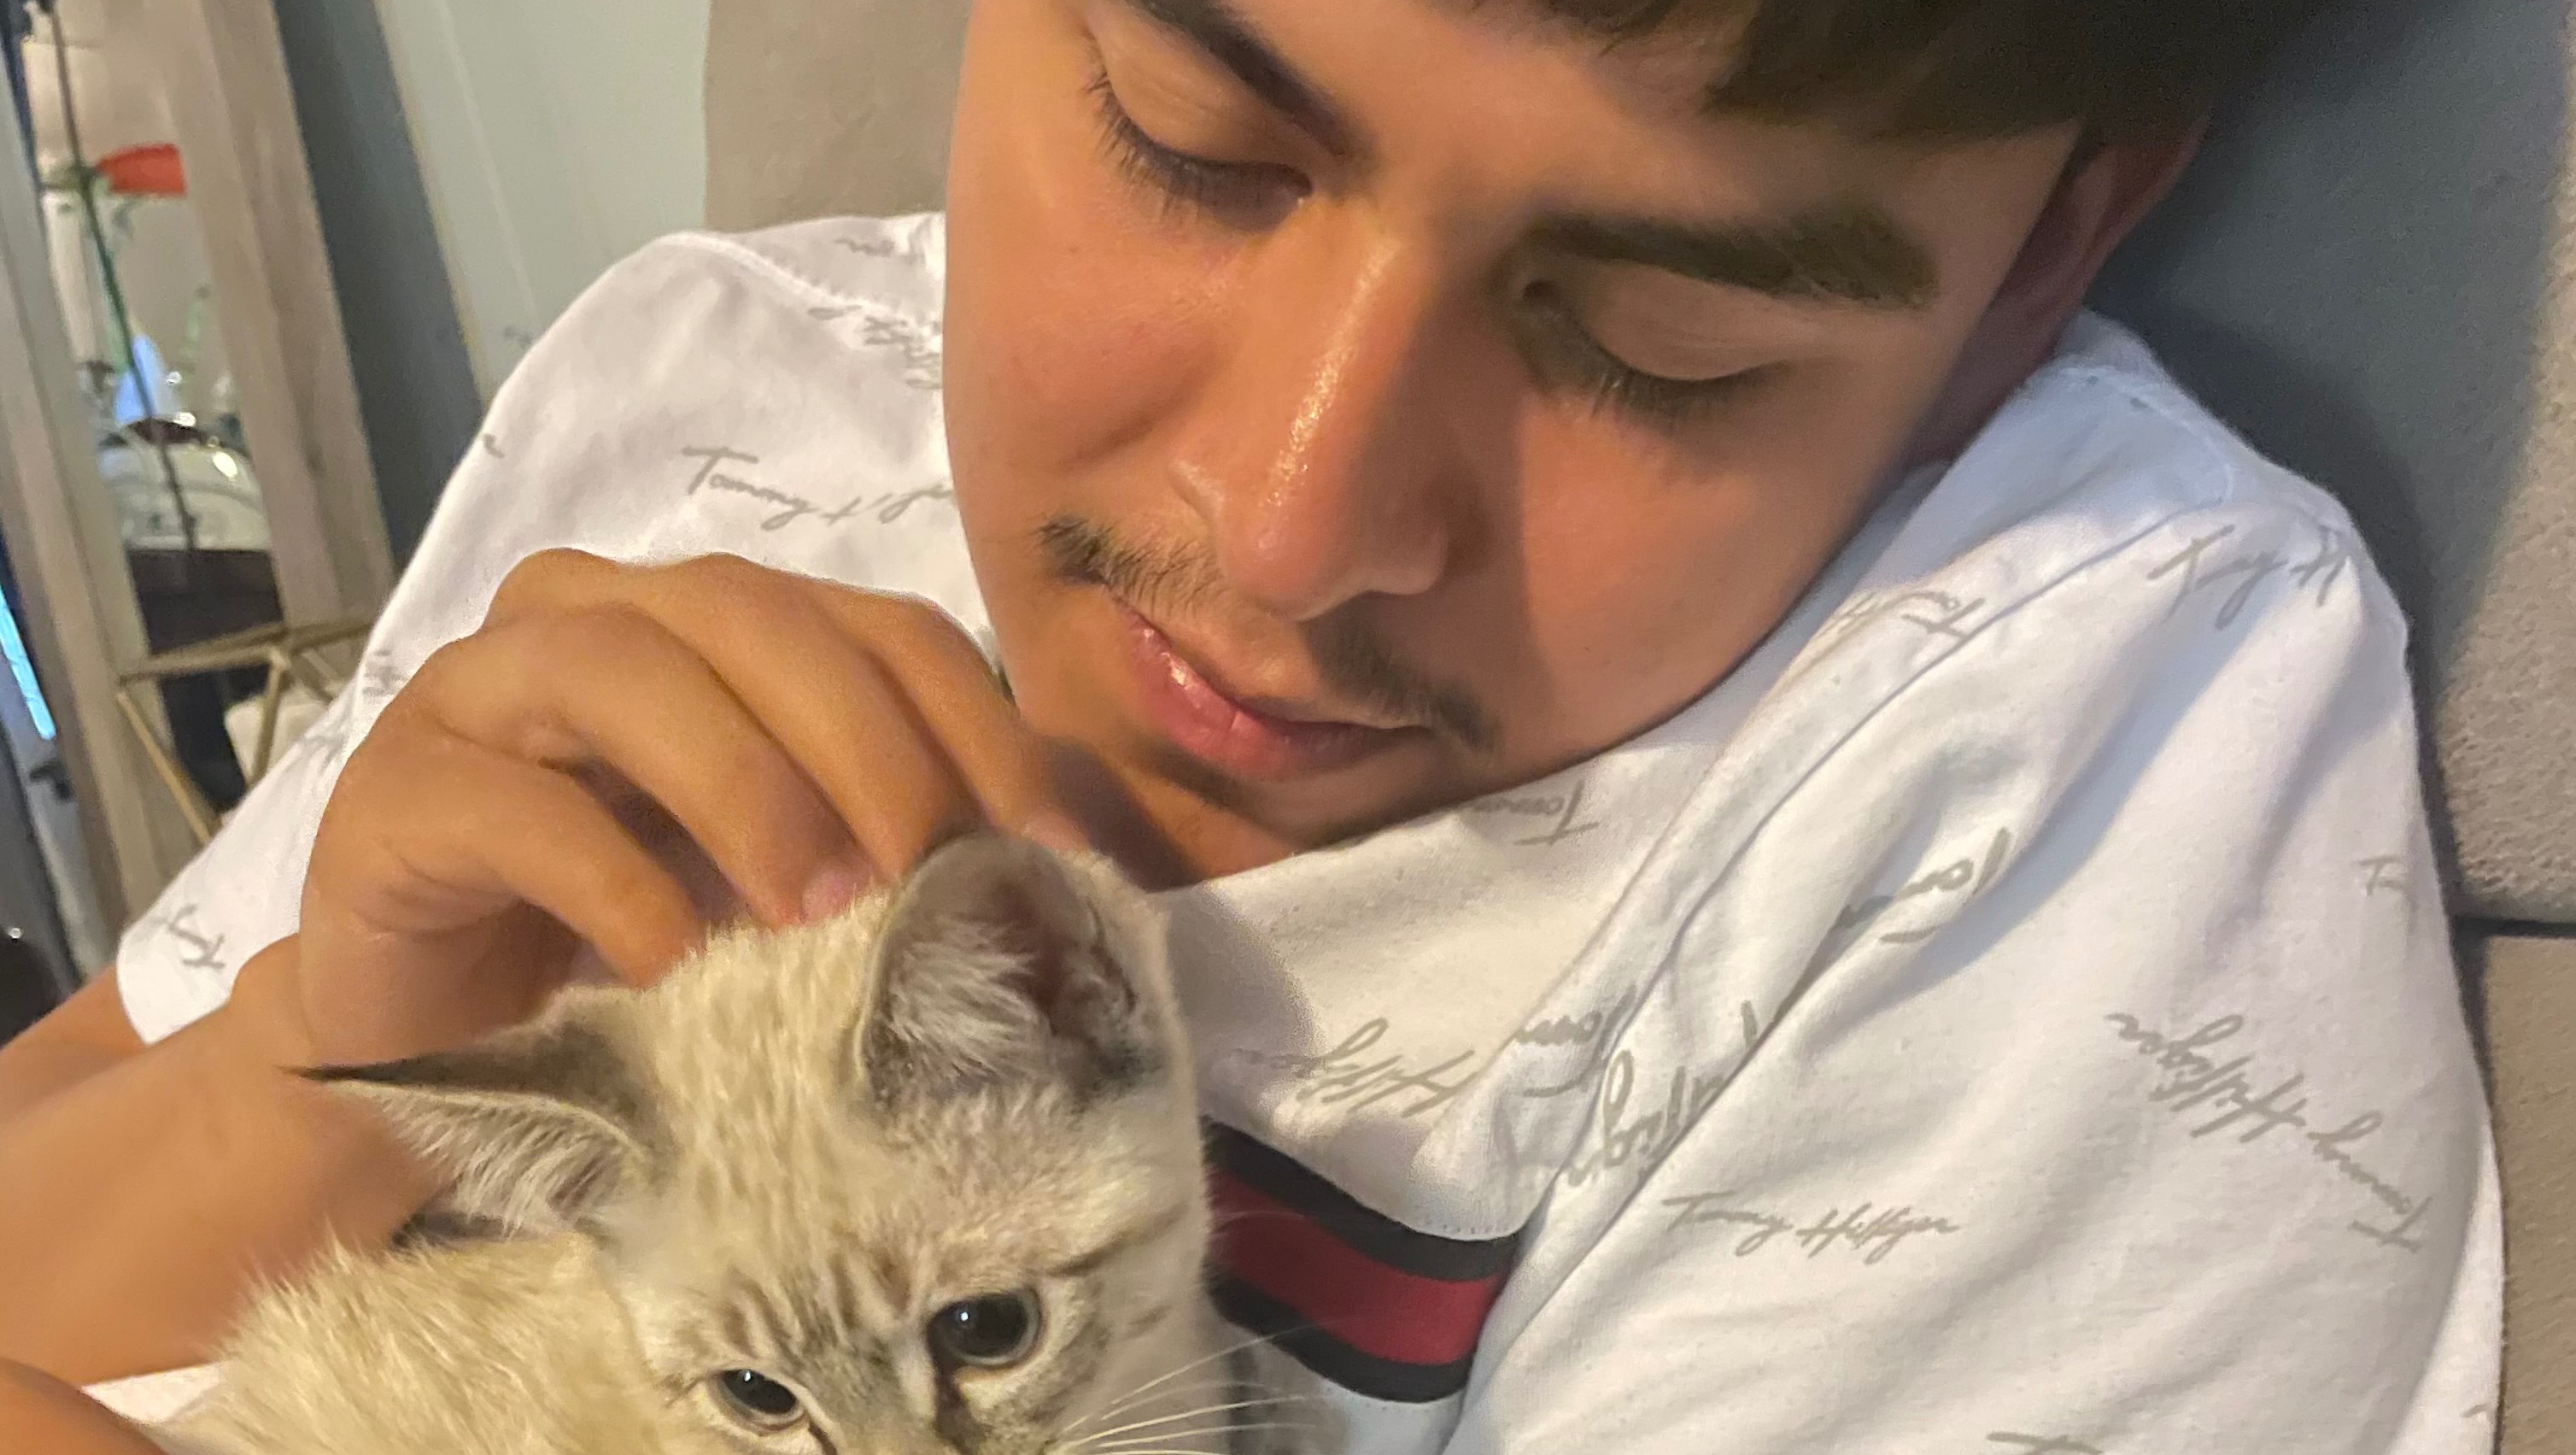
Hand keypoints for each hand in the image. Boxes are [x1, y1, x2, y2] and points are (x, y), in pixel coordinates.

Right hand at [278, 550, 1072, 1067]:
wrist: (436, 1050)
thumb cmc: (639, 951)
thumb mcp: (798, 882)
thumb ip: (907, 842)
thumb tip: (1079, 863)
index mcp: (714, 622)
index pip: (876, 624)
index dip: (974, 721)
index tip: (1048, 848)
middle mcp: (594, 617)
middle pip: (753, 620)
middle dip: (866, 744)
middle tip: (924, 880)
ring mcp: (478, 691)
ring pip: (623, 671)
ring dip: (745, 788)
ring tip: (817, 915)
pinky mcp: (393, 794)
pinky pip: (511, 806)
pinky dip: (612, 879)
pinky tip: (678, 965)